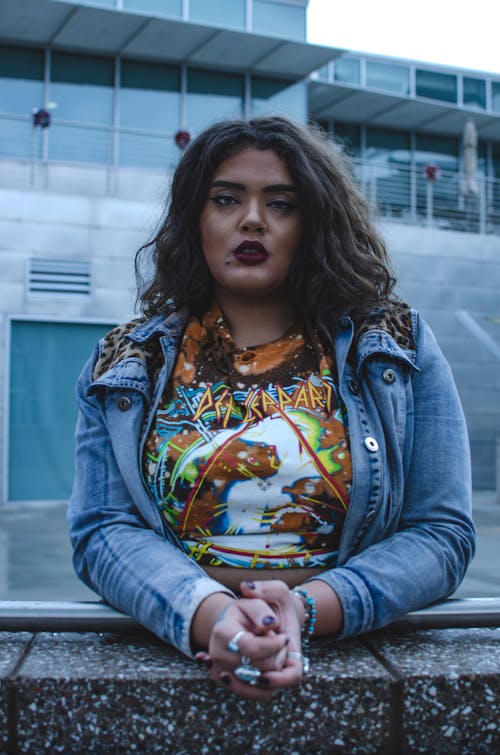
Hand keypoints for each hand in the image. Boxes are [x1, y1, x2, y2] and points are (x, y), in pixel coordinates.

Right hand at [197, 580, 303, 698]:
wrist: (261, 621)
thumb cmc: (267, 605)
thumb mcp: (273, 592)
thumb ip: (265, 590)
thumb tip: (256, 603)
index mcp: (223, 631)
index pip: (250, 649)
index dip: (272, 645)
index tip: (283, 637)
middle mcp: (220, 655)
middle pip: (261, 668)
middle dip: (276, 653)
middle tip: (273, 639)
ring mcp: (226, 672)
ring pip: (264, 682)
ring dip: (276, 666)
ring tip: (271, 650)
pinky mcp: (238, 685)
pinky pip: (261, 695)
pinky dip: (273, 683)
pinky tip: (272, 671)